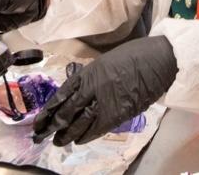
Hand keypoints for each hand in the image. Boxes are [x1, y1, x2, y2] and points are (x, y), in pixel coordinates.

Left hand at [32, 35, 177, 145]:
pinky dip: (86, 136)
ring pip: (79, 122)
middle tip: (40, 135)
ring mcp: (104, 101)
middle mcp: (92, 87)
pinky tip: (77, 141)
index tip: (40, 118)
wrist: (159, 60)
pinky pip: (96, 128)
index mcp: (89, 72)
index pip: (62, 93)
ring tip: (57, 142)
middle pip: (67, 110)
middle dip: (52, 124)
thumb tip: (83, 90)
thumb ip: (93, 76)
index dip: (50, 108)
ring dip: (66, 134)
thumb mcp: (107, 61)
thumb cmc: (136, 55)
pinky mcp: (118, 113)